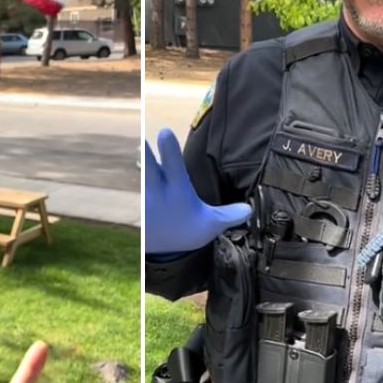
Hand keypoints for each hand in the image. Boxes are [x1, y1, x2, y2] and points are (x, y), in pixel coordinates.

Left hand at [144, 127, 251, 253]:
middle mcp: (158, 190)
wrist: (157, 249)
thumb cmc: (185, 230)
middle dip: (145, 152)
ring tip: (137, 133)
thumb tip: (249, 209)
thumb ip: (229, 215)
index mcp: (179, 193)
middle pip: (148, 166)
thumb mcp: (209, 225)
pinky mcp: (134, 191)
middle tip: (143, 137)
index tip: (164, 133)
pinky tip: (132, 144)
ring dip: (139, 153)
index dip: (169, 150)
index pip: (174, 167)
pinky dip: (136, 161)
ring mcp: (143, 190)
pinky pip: (134, 172)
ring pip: (140, 166)